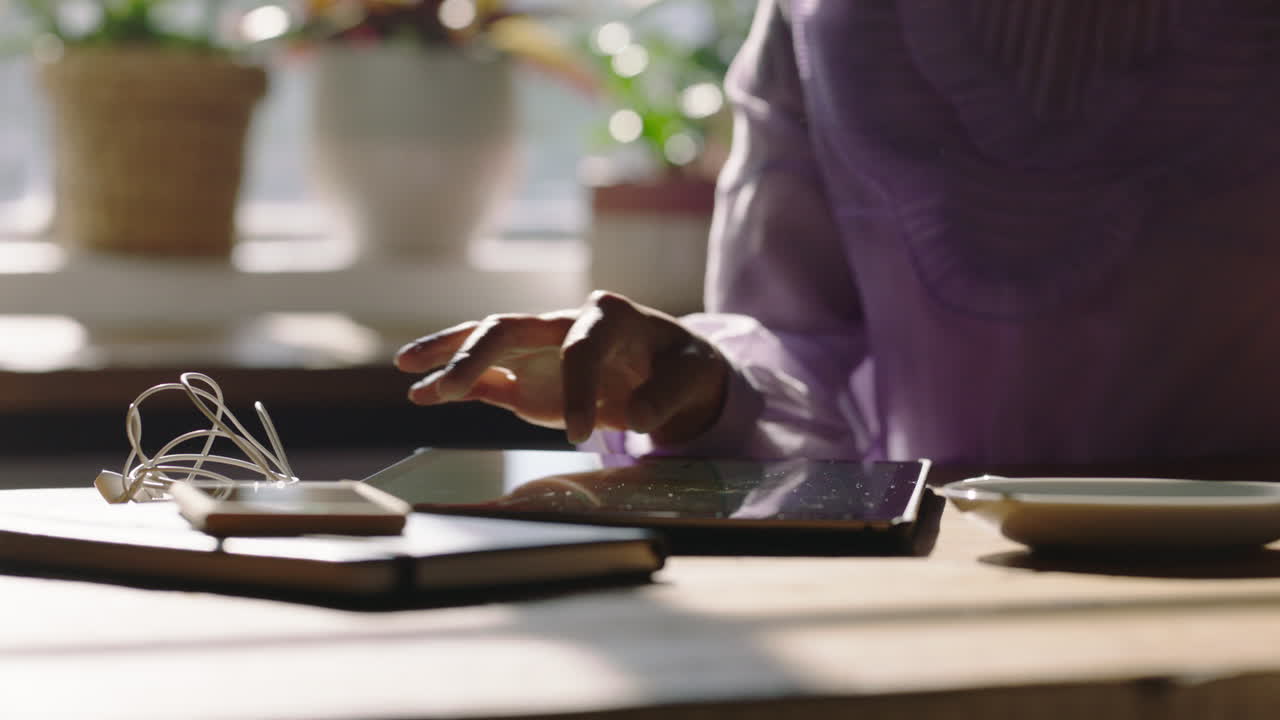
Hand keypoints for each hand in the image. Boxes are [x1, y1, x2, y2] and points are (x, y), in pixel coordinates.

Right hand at [395, 291, 728, 444]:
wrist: (676, 373)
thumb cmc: (684, 368)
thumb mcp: (693, 378)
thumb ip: (667, 396)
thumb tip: (634, 415)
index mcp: (610, 317)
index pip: (580, 348)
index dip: (576, 388)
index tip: (580, 435)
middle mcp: (566, 325)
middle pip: (512, 328)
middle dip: (476, 353)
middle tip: (449, 386)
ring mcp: (543, 351)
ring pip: (487, 343)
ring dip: (448, 356)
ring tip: (408, 372)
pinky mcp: (530, 379)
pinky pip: (489, 378)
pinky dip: (458, 386)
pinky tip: (425, 395)